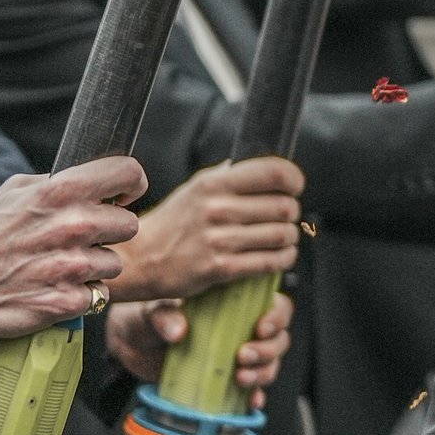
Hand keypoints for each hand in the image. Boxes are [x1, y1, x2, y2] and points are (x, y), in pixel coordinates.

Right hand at [0, 157, 143, 338]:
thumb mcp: (17, 190)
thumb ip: (58, 183)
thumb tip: (93, 181)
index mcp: (63, 191)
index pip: (129, 173)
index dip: (131, 185)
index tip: (122, 196)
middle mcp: (74, 225)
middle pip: (130, 225)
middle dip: (109, 233)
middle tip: (82, 240)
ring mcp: (73, 265)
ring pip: (115, 264)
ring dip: (94, 268)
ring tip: (63, 266)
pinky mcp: (67, 300)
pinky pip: (98, 295)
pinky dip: (80, 295)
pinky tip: (56, 288)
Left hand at [105, 282, 294, 405]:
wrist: (130, 345)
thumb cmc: (146, 318)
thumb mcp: (153, 311)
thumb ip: (165, 316)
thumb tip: (178, 331)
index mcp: (234, 305)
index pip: (275, 306)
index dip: (277, 317)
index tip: (261, 328)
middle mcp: (241, 330)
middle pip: (278, 339)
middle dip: (268, 350)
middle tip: (243, 356)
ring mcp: (236, 357)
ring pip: (270, 365)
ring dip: (263, 373)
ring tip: (240, 378)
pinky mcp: (226, 381)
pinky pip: (252, 390)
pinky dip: (255, 397)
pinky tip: (250, 401)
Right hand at [114, 156, 302, 302]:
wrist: (139, 258)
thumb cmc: (174, 222)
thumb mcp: (195, 189)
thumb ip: (227, 176)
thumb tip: (258, 167)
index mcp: (214, 183)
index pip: (274, 172)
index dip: (294, 180)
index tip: (295, 188)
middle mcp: (217, 208)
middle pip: (284, 207)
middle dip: (292, 214)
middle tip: (286, 219)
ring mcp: (218, 239)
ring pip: (281, 235)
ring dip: (290, 239)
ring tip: (284, 239)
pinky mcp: (219, 268)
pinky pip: (270, 262)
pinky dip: (283, 259)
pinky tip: (280, 256)